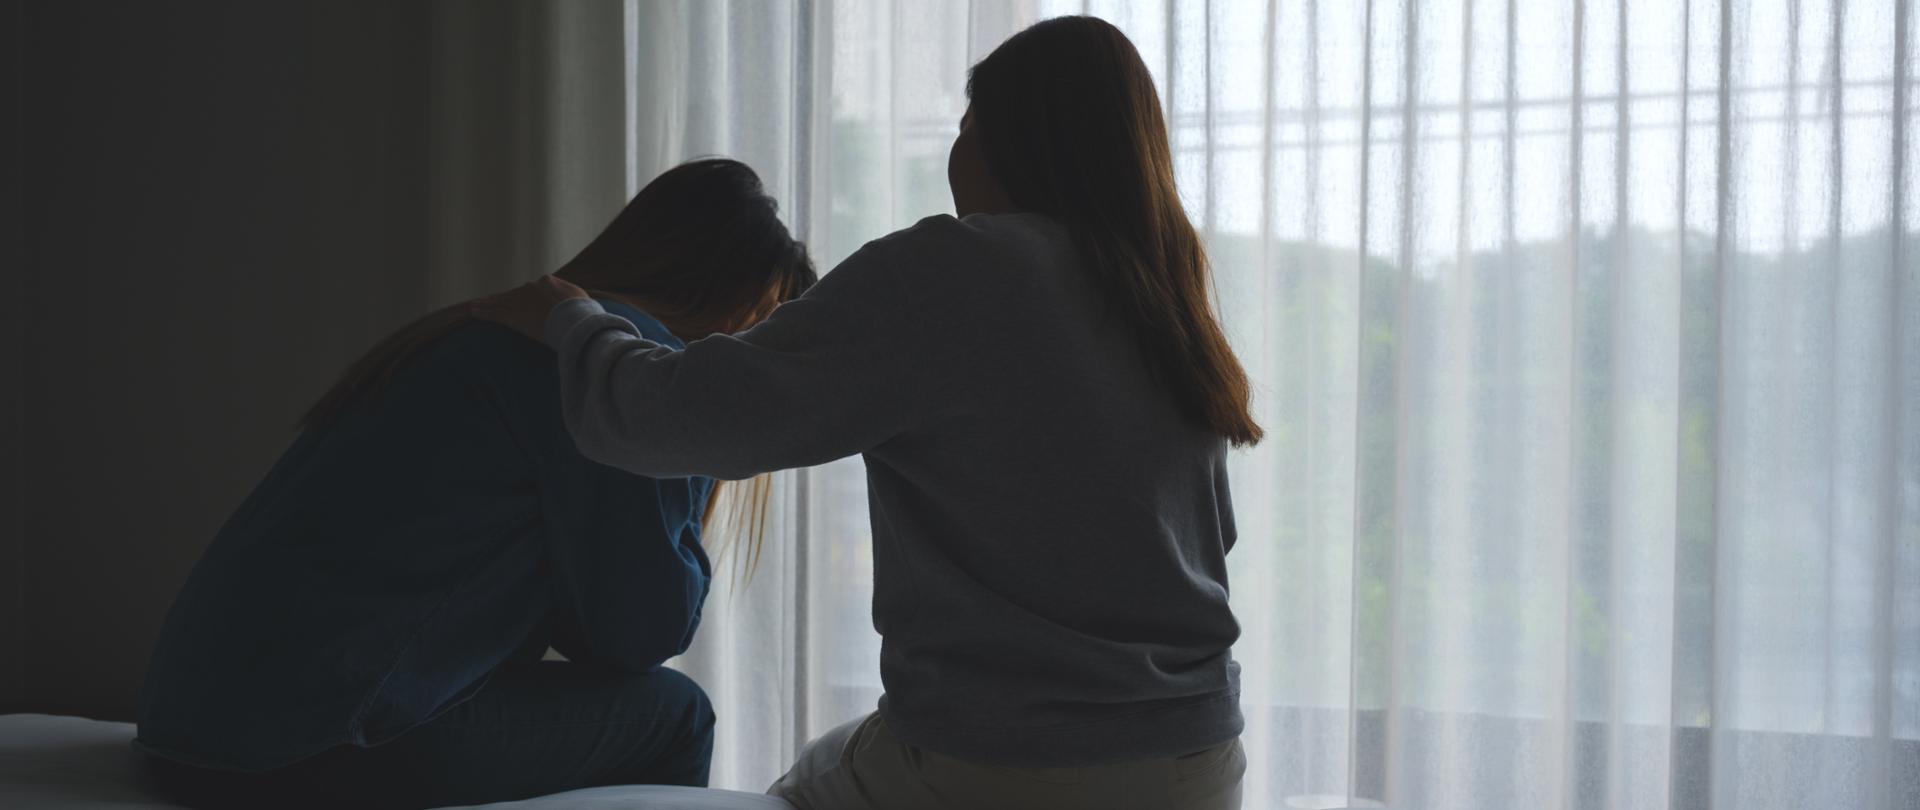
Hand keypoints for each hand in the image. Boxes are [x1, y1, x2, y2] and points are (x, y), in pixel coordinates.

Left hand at [470, 275, 589, 342]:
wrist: (576, 320)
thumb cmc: (584, 312)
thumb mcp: (582, 298)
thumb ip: (571, 295)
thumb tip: (573, 299)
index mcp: (547, 282)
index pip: (531, 289)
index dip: (523, 296)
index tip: (518, 300)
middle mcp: (531, 288)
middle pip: (512, 294)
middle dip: (500, 299)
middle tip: (488, 300)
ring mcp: (520, 302)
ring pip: (499, 302)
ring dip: (486, 304)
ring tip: (474, 305)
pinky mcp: (513, 317)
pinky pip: (494, 314)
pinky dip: (483, 313)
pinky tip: (473, 312)